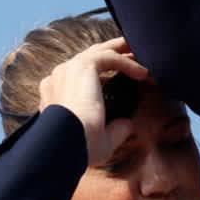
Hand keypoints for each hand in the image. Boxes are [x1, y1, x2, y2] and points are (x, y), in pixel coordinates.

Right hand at [38, 37, 148, 165]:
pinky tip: (143, 74)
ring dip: (123, 53)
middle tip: (134, 53)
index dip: (104, 73)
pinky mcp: (82, 66)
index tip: (125, 78)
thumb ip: (113, 129)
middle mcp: (59, 78)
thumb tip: (127, 125)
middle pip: (90, 57)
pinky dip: (128, 63)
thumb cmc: (78, 148)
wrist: (67, 144)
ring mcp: (68, 70)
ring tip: (142, 55)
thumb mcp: (99, 140)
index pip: (79, 74)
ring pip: (100, 52)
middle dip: (114, 52)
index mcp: (55, 93)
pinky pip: (110, 57)